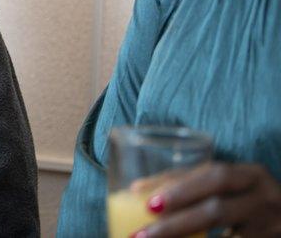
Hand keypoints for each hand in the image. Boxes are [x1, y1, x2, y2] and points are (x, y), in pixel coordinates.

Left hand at [135, 162, 280, 236]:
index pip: (213, 175)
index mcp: (251, 176)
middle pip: (217, 209)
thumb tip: (137, 191)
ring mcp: (270, 226)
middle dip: (176, 219)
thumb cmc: (246, 201)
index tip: (142, 196)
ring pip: (224, 233)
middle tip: (144, 225)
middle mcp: (264, 199)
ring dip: (183, 236)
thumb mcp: (229, 188)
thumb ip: (194, 185)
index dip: (177, 185)